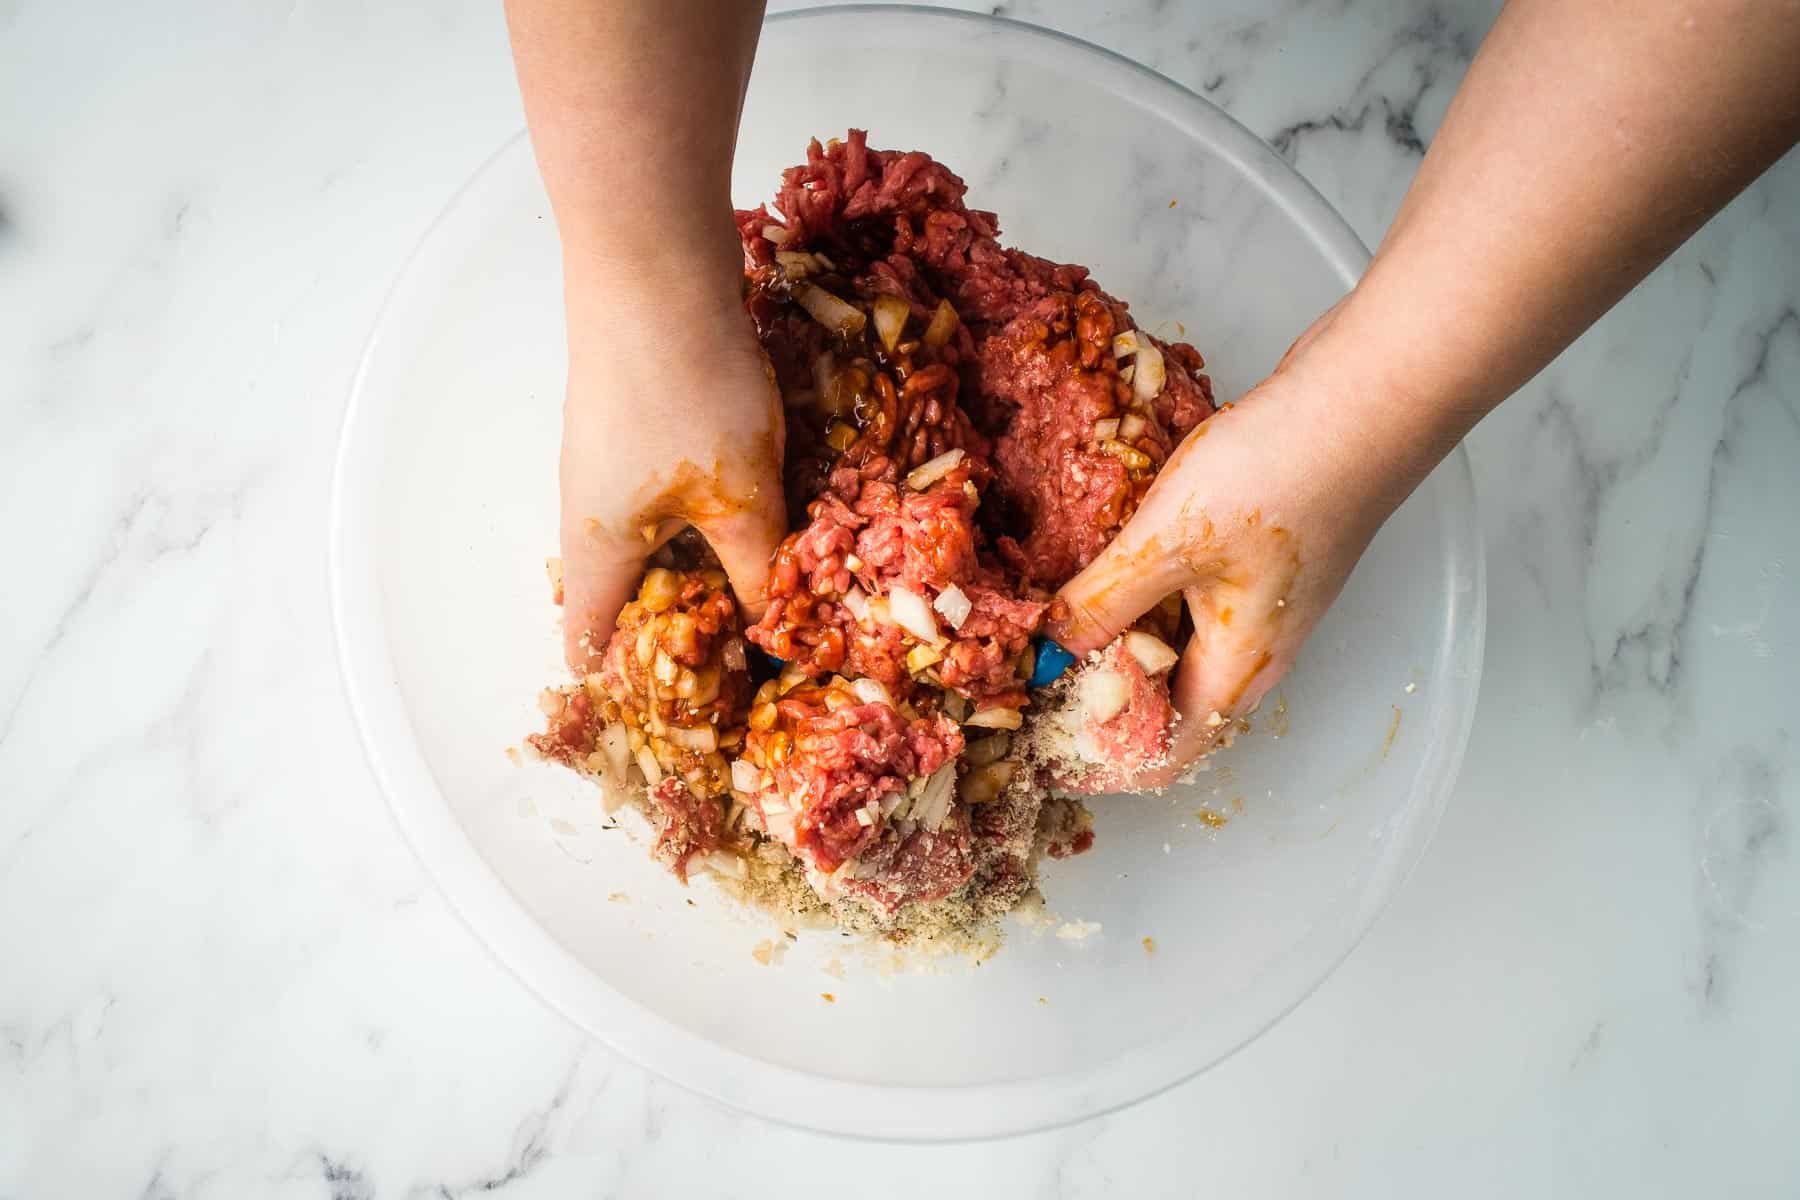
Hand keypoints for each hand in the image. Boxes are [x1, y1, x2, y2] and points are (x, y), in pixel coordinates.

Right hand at [558, 264, 785, 673]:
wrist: (653, 265)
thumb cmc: (688, 393)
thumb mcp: (743, 498)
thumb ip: (759, 571)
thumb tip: (775, 633)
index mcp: (596, 553)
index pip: (590, 647)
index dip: (629, 689)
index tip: (683, 715)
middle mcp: (587, 513)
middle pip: (620, 596)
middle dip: (679, 629)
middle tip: (744, 657)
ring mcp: (605, 462)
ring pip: (648, 540)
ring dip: (697, 567)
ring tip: (761, 589)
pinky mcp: (632, 420)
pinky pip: (661, 492)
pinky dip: (701, 515)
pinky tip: (756, 507)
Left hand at [1050, 320, 1419, 783]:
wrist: (1364, 399)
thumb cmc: (1276, 476)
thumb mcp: (1166, 545)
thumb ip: (1102, 603)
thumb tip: (1048, 653)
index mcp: (1237, 669)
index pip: (1168, 756)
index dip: (1103, 763)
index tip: (1041, 743)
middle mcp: (1256, 649)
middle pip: (1170, 706)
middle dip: (1100, 699)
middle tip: (1033, 675)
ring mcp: (1264, 600)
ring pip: (1180, 647)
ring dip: (1121, 641)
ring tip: (1056, 620)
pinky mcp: (1263, 555)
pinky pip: (1194, 598)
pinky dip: (1147, 594)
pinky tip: (1109, 559)